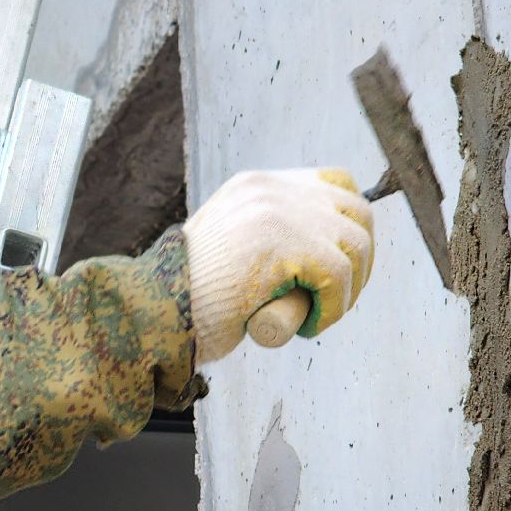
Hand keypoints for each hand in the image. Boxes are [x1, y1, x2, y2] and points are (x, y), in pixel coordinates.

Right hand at [181, 167, 373, 360]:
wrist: (152, 314)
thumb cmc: (189, 299)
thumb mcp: (232, 251)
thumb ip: (270, 239)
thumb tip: (322, 256)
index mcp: (256, 186)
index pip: (334, 184)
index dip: (348, 227)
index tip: (339, 267)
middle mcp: (269, 189)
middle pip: (356, 211)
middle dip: (358, 261)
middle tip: (332, 300)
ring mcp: (277, 211)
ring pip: (355, 245)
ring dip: (346, 290)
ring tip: (311, 316)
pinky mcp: (283, 243)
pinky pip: (339, 276)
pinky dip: (331, 310)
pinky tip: (303, 327)